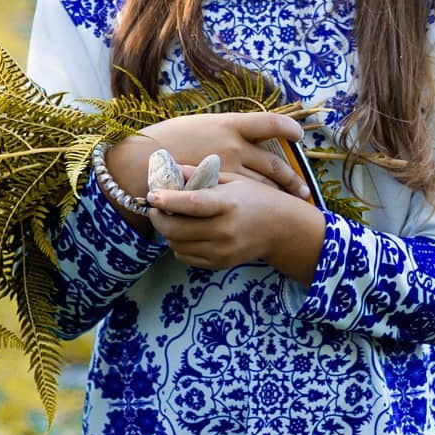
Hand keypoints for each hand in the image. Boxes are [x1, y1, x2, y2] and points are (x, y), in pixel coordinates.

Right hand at [117, 110, 309, 198]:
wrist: (139, 163)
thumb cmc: (166, 139)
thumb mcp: (200, 125)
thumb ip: (224, 131)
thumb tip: (244, 135)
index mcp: (229, 126)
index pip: (270, 123)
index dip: (288, 128)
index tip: (299, 134)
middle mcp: (233, 148)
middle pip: (275, 163)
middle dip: (291, 179)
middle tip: (302, 189)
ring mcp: (227, 173)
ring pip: (263, 186)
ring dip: (278, 195)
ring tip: (289, 203)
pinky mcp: (218, 195)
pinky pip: (243, 202)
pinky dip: (255, 207)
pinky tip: (261, 213)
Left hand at [146, 169, 323, 277]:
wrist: (282, 229)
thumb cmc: (256, 198)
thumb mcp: (234, 180)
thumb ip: (202, 175)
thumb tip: (172, 171)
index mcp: (228, 204)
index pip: (191, 204)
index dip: (168, 201)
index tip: (152, 195)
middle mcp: (224, 231)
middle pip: (177, 230)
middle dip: (159, 219)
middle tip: (155, 208)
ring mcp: (221, 251)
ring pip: (177, 246)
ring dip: (168, 233)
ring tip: (172, 218)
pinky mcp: (219, 264)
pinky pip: (186, 257)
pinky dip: (179, 245)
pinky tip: (186, 232)